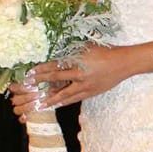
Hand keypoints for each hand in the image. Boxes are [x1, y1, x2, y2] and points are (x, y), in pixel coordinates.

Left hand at [8, 45, 124, 117]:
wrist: (123, 63)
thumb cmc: (106, 52)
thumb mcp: (87, 47)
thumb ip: (72, 50)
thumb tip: (56, 50)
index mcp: (78, 62)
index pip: (55, 67)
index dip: (41, 70)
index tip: (29, 74)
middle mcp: (80, 75)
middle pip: (56, 81)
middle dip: (41, 84)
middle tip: (28, 88)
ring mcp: (85, 86)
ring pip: (64, 95)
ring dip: (49, 99)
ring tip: (37, 105)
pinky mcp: (90, 93)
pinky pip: (73, 99)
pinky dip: (63, 102)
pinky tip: (55, 105)